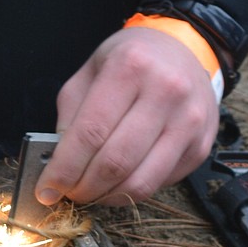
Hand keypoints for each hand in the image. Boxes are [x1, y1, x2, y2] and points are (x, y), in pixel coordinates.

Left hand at [36, 25, 218, 207]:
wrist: (185, 49)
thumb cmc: (132, 61)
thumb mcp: (92, 70)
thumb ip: (71, 113)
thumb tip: (57, 162)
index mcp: (130, 68)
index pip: (90, 132)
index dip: (64, 168)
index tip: (46, 189)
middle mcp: (166, 92)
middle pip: (115, 161)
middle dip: (83, 188)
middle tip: (68, 194)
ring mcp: (189, 121)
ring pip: (141, 181)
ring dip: (108, 197)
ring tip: (91, 193)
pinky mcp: (201, 145)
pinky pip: (161, 182)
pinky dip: (133, 191)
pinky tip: (119, 182)